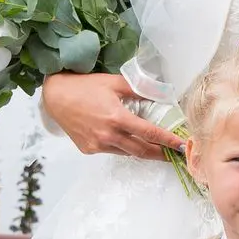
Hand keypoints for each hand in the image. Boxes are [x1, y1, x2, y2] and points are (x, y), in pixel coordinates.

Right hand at [42, 72, 183, 158]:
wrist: (56, 96)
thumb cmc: (85, 87)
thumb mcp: (114, 83)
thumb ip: (139, 89)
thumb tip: (160, 95)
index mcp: (117, 118)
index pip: (150, 133)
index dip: (168, 141)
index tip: (182, 146)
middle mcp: (108, 135)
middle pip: (142, 150)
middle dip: (161, 154)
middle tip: (175, 156)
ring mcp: (97, 144)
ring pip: (127, 152)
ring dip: (142, 151)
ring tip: (156, 150)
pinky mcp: (89, 149)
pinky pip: (112, 151)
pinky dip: (122, 147)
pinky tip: (126, 140)